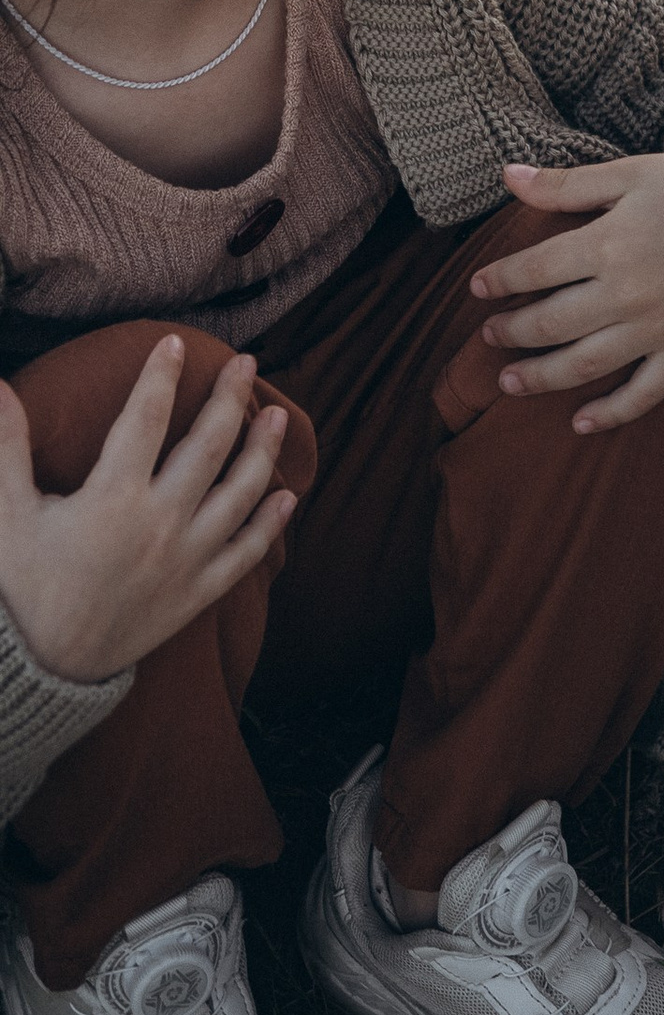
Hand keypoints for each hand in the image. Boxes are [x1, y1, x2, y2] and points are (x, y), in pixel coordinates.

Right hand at [0, 340, 295, 685]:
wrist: (40, 671)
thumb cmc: (22, 590)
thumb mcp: (7, 518)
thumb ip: (7, 448)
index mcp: (112, 500)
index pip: (146, 418)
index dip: (161, 376)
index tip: (176, 343)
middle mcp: (159, 524)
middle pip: (208, 446)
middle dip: (229, 398)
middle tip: (246, 363)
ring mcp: (185, 561)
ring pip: (239, 494)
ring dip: (262, 450)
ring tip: (275, 413)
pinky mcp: (197, 595)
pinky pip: (245, 554)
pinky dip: (269, 524)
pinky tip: (286, 497)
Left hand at [473, 152, 663, 432]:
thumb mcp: (630, 171)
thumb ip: (567, 183)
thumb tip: (507, 176)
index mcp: (609, 243)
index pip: (536, 269)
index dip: (500, 280)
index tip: (478, 286)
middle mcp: (627, 292)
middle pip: (552, 323)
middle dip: (512, 332)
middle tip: (489, 336)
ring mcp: (658, 327)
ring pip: (585, 365)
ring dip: (541, 377)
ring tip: (509, 382)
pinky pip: (644, 393)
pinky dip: (611, 414)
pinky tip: (580, 422)